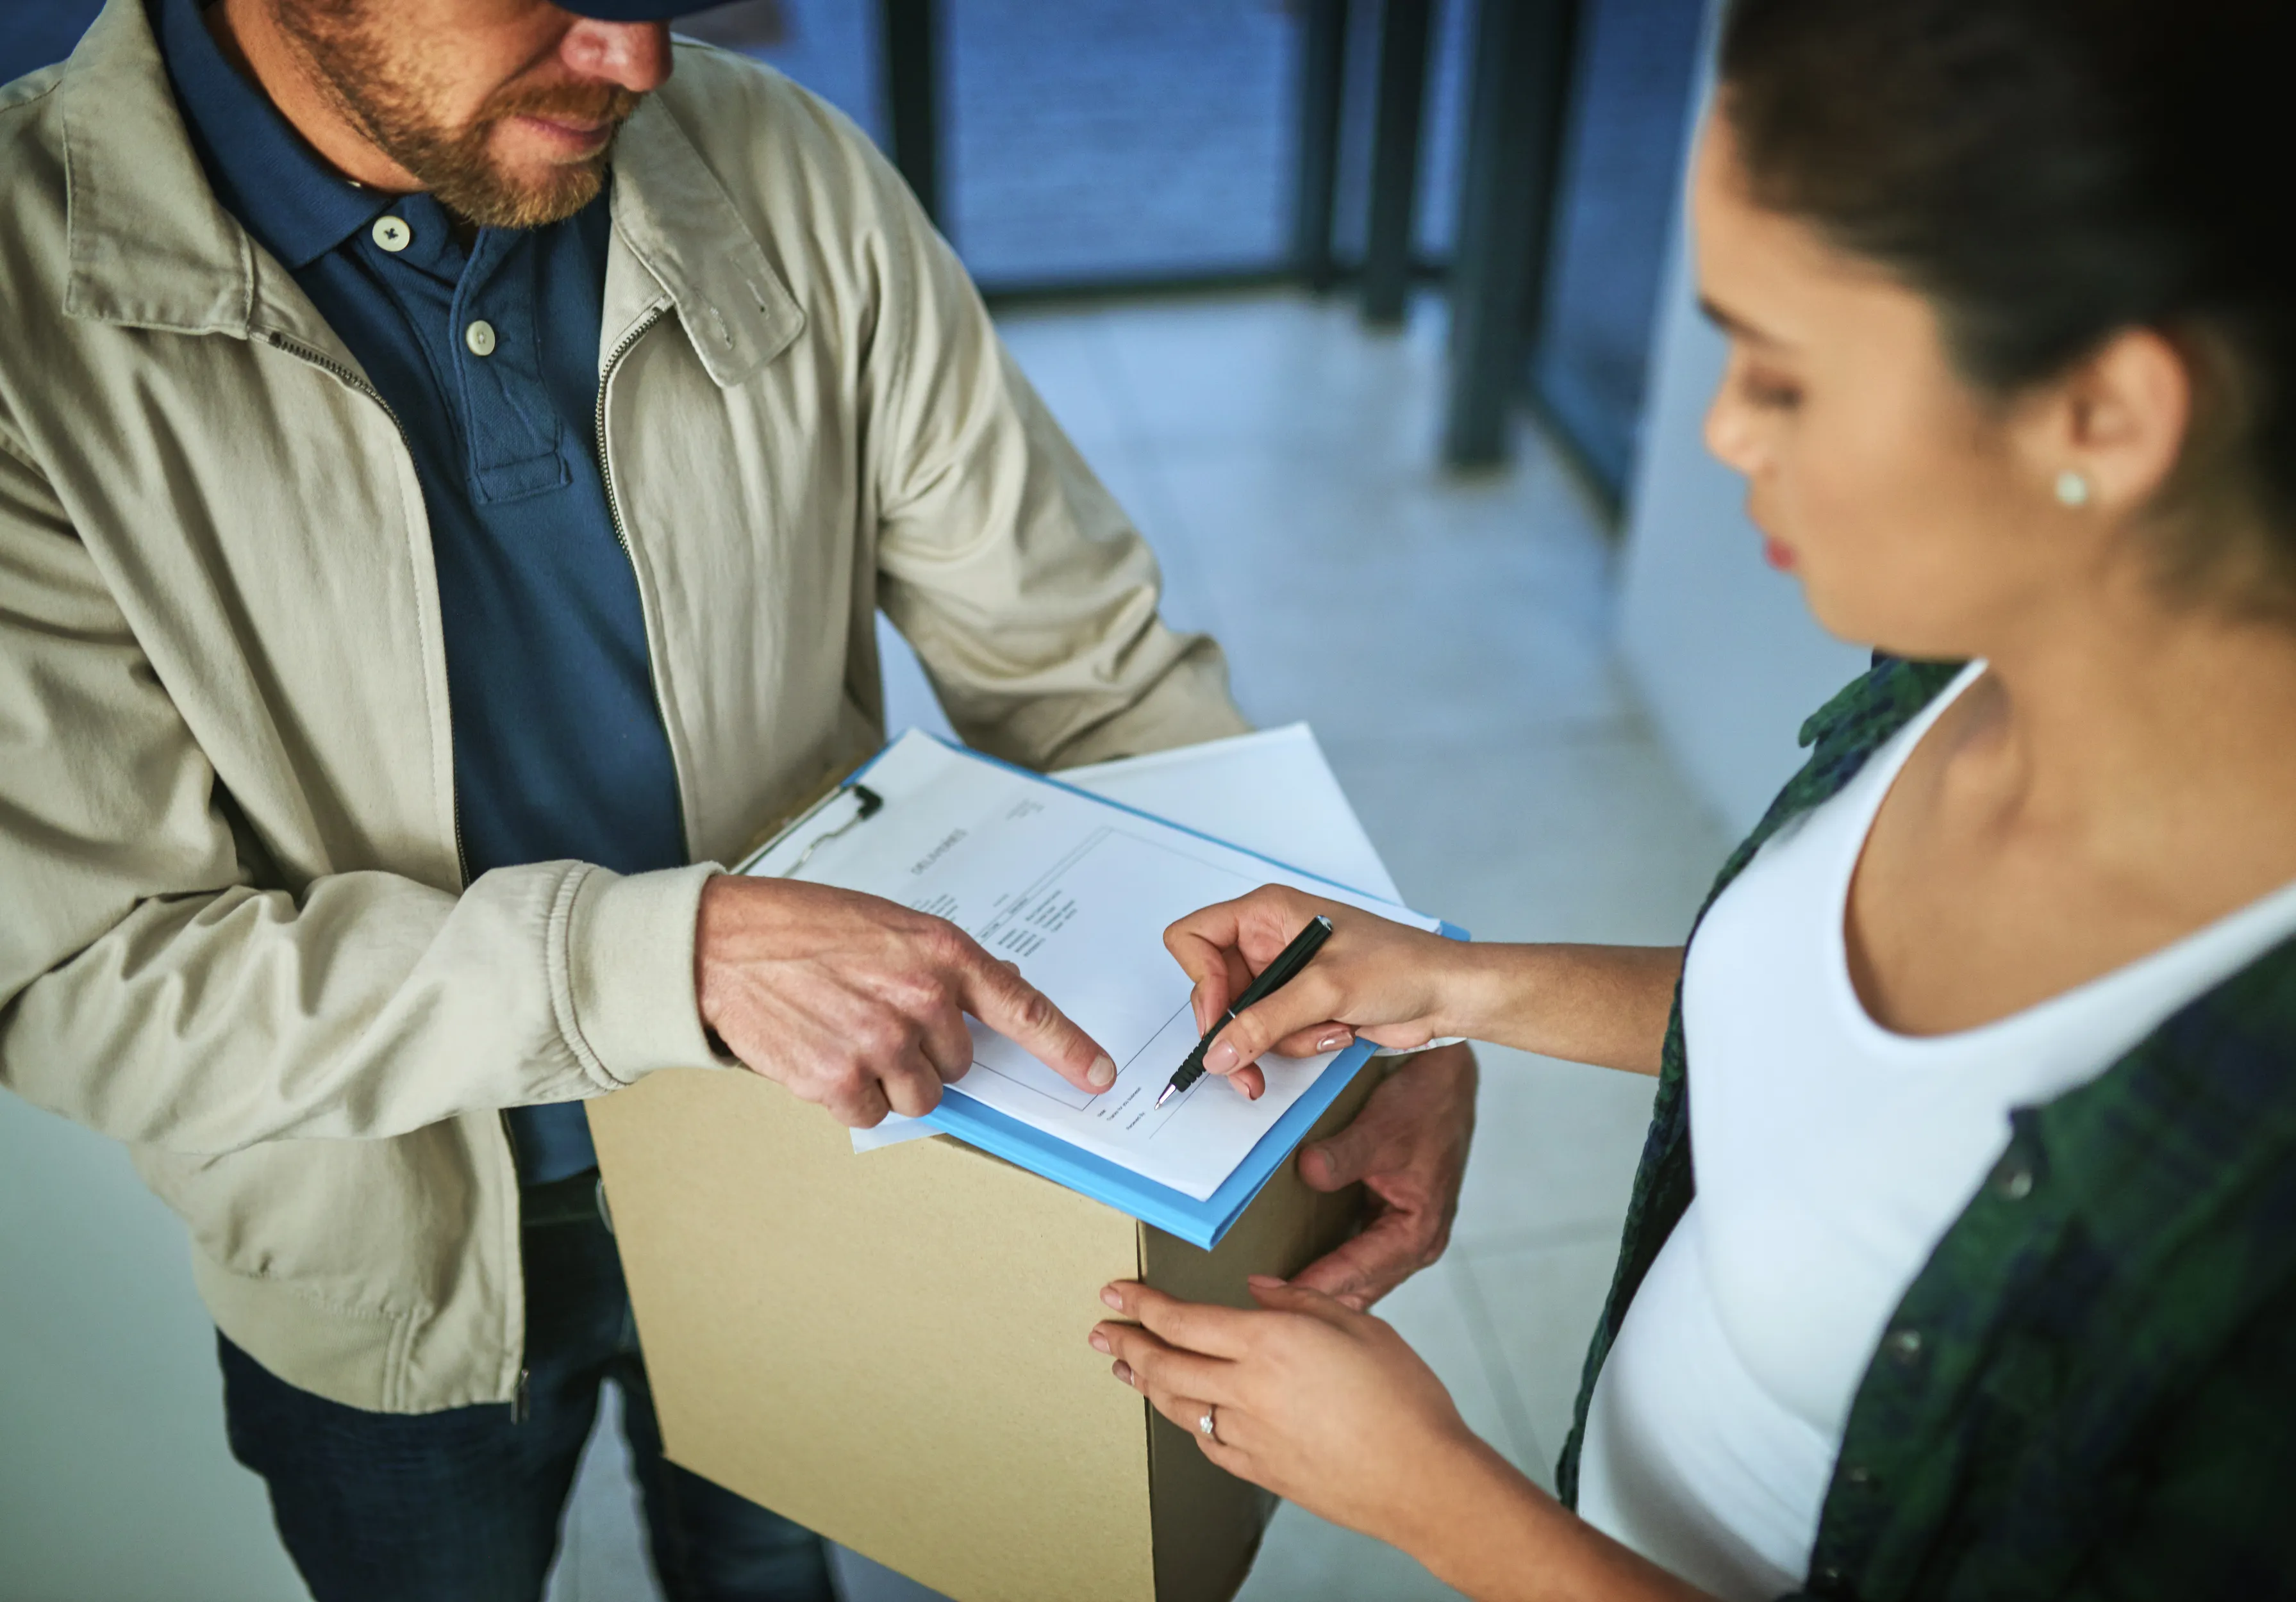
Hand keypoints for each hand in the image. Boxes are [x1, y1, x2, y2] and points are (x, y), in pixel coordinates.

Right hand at [694, 874, 1114, 1127]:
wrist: (724, 942)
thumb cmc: (806, 926)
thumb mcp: (891, 924)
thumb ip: (949, 962)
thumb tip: (1004, 985)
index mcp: (941, 954)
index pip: (1025, 1009)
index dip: (1068, 1048)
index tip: (1098, 1075)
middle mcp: (920, 999)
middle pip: (960, 1065)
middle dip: (926, 1052)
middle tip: (876, 1016)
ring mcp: (880, 1042)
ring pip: (920, 1097)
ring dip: (889, 1079)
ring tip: (847, 1033)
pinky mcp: (837, 1079)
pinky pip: (871, 1114)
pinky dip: (848, 1096)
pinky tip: (822, 1053)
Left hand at [1090, 1277, 1481, 1551]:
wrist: (1423, 1480)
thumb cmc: (1404, 1401)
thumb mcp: (1359, 1325)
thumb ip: (1301, 1300)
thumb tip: (1258, 1288)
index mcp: (1270, 1343)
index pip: (1184, 1320)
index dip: (1142, 1304)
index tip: (1117, 1293)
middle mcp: (1249, 1389)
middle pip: (1165, 1364)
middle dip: (1128, 1342)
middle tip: (1104, 1331)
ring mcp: (1250, 1435)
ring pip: (1178, 1405)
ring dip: (1145, 1382)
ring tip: (1127, 1367)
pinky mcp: (1260, 1470)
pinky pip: (1208, 1442)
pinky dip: (1188, 1422)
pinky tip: (1185, 1413)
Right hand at [1163, 886, 1473, 1085]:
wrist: (1447, 994)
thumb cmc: (1401, 965)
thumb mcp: (1326, 990)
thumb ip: (1265, 1021)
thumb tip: (1219, 1051)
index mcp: (1266, 913)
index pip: (1194, 937)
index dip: (1200, 979)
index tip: (1222, 1017)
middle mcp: (1267, 940)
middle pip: (1213, 990)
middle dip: (1239, 1031)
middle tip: (1247, 1069)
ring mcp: (1283, 975)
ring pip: (1244, 1022)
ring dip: (1283, 1040)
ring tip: (1329, 1029)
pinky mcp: (1299, 1005)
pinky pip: (1273, 1036)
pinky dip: (1302, 1044)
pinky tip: (1339, 1031)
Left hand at [1292, 1042, 1476, 1307]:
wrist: (1446, 1081)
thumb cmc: (1425, 1105)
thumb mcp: (1381, 1128)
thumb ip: (1344, 1155)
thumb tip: (1308, 1172)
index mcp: (1418, 1233)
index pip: (1355, 1272)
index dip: (1311, 1286)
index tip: (1268, 1296)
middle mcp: (1415, 1245)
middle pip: (1357, 1290)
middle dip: (1313, 1302)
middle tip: (1258, 1306)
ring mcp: (1405, 1238)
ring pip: (1358, 1281)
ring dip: (1321, 1288)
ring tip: (1269, 1297)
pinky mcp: (1393, 1224)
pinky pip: (1358, 1259)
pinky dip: (1330, 1267)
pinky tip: (1295, 1267)